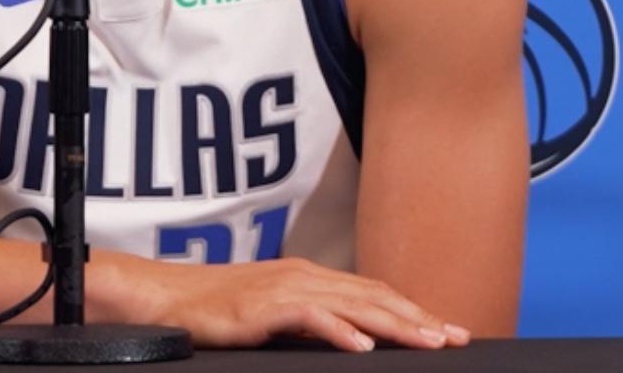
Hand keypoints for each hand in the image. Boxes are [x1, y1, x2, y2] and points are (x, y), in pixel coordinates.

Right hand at [118, 255, 472, 351]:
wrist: (166, 297)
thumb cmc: (215, 308)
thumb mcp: (272, 311)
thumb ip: (310, 319)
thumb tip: (351, 338)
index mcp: (308, 276)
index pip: (372, 290)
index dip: (412, 308)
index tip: (446, 328)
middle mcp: (303, 276)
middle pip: (374, 295)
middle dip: (419, 316)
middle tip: (456, 336)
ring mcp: (285, 289)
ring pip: (354, 304)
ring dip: (395, 324)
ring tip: (429, 341)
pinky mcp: (264, 308)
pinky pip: (311, 317)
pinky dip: (341, 330)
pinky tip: (364, 346)